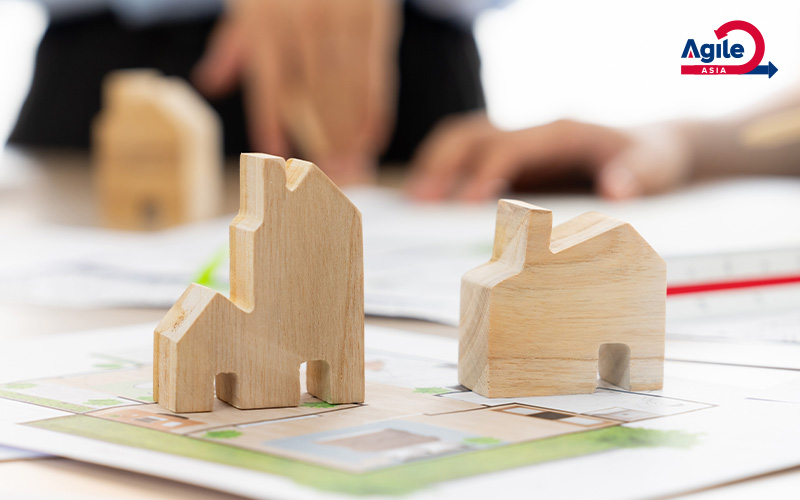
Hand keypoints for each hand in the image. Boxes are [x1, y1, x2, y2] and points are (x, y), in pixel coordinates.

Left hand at [193, 0, 400, 183]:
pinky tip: (372, 138)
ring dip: (349, 133)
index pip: (269, 83)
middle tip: (328, 175)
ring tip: (351, 166)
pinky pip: (375, 73)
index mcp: (266, 21)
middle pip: (312, 94)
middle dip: (321, 139)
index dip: (271, 122)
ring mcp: (340, 20)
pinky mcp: (373, 19)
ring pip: (346, 89)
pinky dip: (375, 110)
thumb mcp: (251, 2)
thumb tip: (208, 83)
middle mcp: (302, 22)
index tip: (276, 156)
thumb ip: (233, 45)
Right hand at [407, 113, 693, 200]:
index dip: (484, 171)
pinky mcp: (512, 159)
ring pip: (462, 140)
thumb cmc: (650, 159)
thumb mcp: (655, 167)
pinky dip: (443, 171)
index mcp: (560, 133)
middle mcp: (532, 133)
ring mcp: (519, 143)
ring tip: (413, 202)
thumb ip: (637, 174)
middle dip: (441, 163)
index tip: (464, 202)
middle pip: (472, 134)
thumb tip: (616, 189)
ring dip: (433, 165)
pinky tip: (429, 200)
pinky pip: (468, 157)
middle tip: (418, 201)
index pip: (509, 147)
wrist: (651, 149)